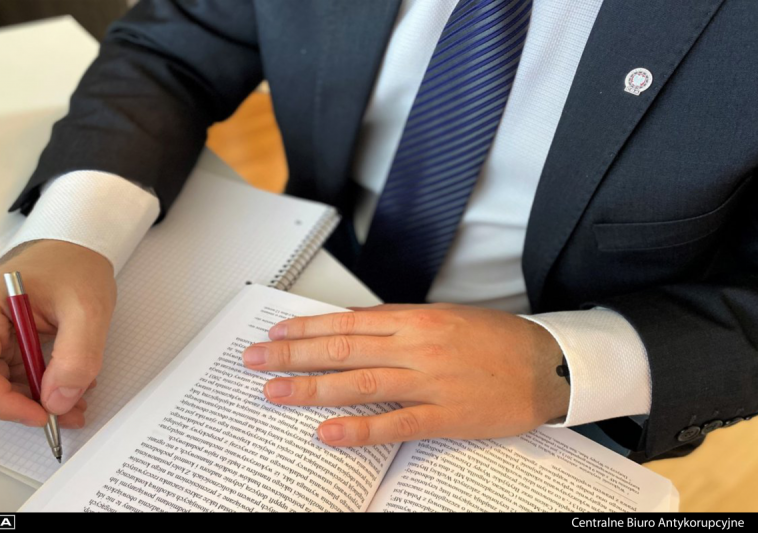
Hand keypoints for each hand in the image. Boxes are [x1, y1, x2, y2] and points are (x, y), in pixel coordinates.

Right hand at [0, 240, 115, 427]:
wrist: (79, 251)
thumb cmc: (75, 266)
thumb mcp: (88, 308)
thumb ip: (77, 355)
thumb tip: (58, 401)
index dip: (2, 402)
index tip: (41, 415)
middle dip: (24, 405)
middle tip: (66, 414)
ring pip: (0, 386)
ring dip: (37, 401)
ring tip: (76, 403)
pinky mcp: (4, 344)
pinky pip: (14, 377)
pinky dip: (42, 389)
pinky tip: (70, 388)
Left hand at [242, 303, 569, 446]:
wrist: (547, 365)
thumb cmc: (496, 339)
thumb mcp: (445, 317)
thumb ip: (399, 324)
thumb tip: (354, 328)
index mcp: (416, 319)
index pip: (348, 323)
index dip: (308, 329)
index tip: (277, 333)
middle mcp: (417, 346)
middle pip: (342, 349)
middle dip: (293, 355)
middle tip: (255, 360)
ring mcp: (429, 382)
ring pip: (359, 383)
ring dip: (311, 388)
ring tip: (275, 391)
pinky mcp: (445, 416)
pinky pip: (395, 423)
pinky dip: (359, 429)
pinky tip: (326, 433)